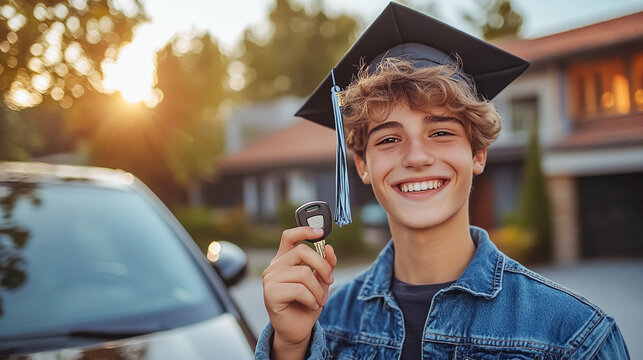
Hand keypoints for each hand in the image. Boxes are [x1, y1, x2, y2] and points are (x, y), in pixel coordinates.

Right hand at [262, 226, 336, 359]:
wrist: (297, 330)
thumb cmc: (307, 304)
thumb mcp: (321, 281)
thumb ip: (325, 264)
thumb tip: (329, 248)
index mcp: (284, 260)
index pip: (289, 237)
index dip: (304, 230)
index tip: (320, 232)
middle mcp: (275, 267)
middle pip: (302, 251)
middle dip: (322, 265)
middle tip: (329, 280)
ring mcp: (270, 279)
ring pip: (304, 273)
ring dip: (318, 289)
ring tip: (318, 299)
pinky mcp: (270, 293)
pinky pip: (299, 289)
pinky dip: (311, 299)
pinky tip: (310, 305)